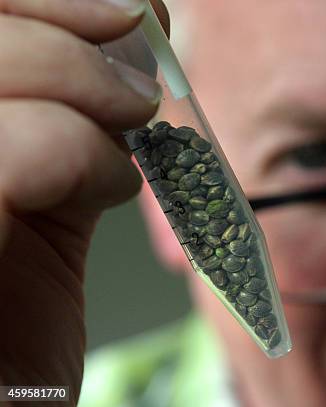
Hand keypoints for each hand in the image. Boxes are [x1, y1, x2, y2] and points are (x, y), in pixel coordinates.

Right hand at [0, 0, 168, 403]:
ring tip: (132, 122)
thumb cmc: (12, 335)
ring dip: (78, 78)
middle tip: (139, 71)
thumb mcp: (43, 213)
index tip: (134, 11)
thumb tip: (123, 66)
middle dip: (65, 23)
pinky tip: (111, 182)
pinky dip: (69, 147)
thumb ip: (65, 136)